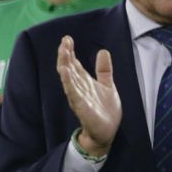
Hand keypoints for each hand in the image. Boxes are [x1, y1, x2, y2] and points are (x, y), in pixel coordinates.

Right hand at [55, 35, 120, 155]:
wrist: (107, 132)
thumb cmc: (105, 110)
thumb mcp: (108, 85)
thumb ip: (104, 70)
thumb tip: (103, 51)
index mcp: (84, 82)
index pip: (75, 64)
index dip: (70, 52)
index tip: (67, 39)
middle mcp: (79, 87)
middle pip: (69, 68)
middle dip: (66, 54)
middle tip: (64, 41)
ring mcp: (78, 96)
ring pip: (68, 78)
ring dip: (65, 64)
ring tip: (63, 51)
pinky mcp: (81, 106)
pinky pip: (73, 92)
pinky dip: (68, 82)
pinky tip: (65, 72)